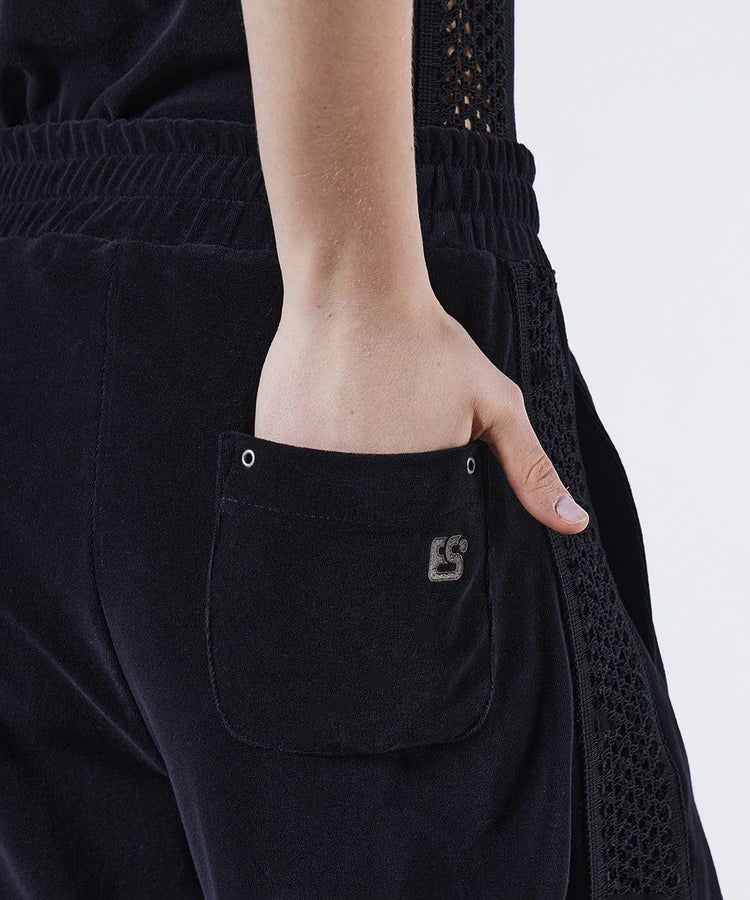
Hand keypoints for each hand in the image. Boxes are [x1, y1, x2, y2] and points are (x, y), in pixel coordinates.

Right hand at [255, 288, 588, 534]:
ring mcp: (310, 469)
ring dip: (336, 482)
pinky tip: (321, 422)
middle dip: (374, 500)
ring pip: (322, 508)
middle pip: (364, 526)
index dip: (414, 519)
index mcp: (415, 490)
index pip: (412, 542)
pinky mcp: (273, 445)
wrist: (357, 292)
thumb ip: (532, 469)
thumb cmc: (429, 345)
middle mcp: (359, 489)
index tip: (411, 476)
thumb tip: (574, 525)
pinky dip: (304, 464)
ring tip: (351, 426)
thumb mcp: (496, 405)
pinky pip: (285, 481)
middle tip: (378, 435)